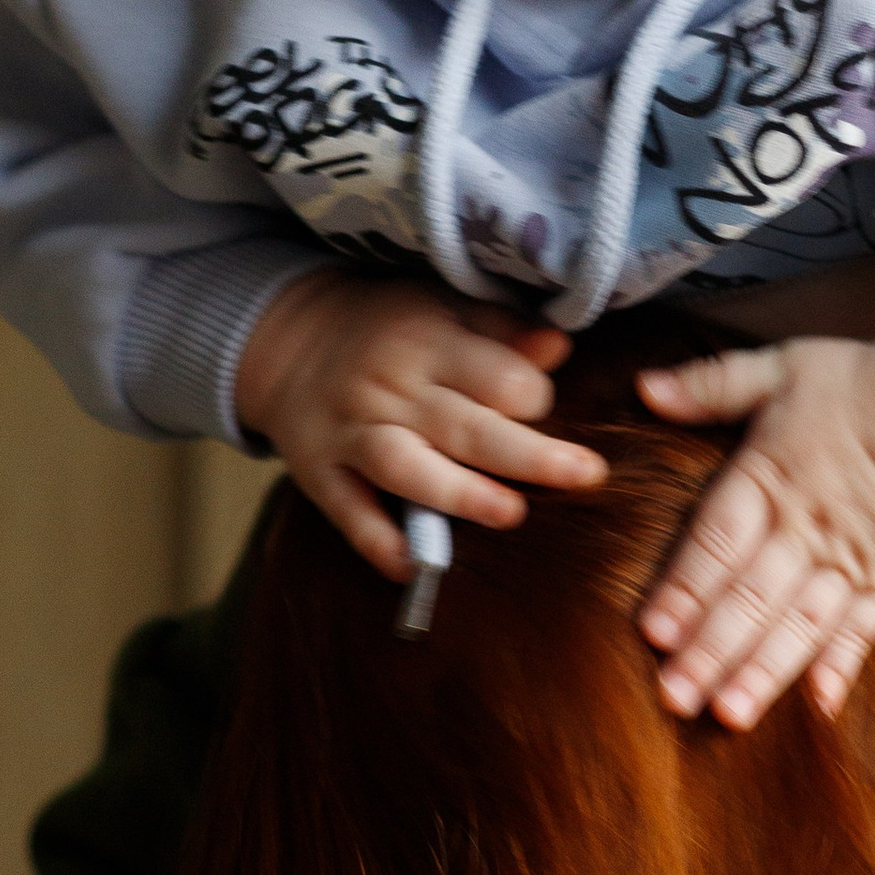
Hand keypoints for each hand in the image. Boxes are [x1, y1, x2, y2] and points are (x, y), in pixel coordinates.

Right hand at [235, 272, 604, 581]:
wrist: (289, 340)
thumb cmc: (390, 327)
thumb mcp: (443, 308)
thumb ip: (501, 330)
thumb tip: (560, 347)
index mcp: (428, 342)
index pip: (495, 374)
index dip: (534, 394)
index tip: (545, 408)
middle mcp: (390, 389)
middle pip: (463, 425)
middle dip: (527, 454)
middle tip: (585, 474)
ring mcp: (352, 433)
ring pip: (405, 468)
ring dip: (458, 494)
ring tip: (509, 515)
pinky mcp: (321, 474)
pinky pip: (348, 512)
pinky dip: (377, 541)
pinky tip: (413, 567)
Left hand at [633, 333, 874, 729]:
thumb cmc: (860, 383)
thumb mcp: (780, 366)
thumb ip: (710, 385)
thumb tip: (643, 386)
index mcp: (768, 478)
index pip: (717, 542)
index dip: (686, 588)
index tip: (653, 632)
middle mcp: (805, 528)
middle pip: (752, 597)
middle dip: (711, 650)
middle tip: (675, 695)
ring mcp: (850, 560)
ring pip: (800, 625)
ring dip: (764, 671)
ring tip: (730, 715)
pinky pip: (864, 630)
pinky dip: (843, 667)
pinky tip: (820, 706)